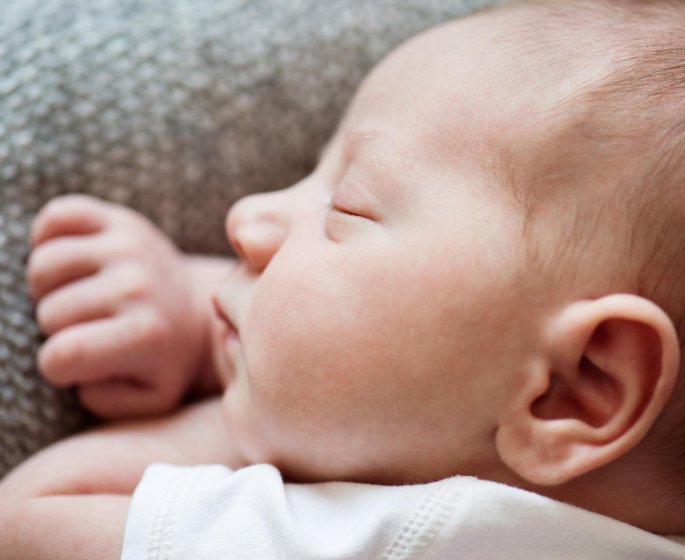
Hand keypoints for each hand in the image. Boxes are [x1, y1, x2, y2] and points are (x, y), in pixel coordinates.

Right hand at [26, 194, 207, 417]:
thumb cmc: (165, 358)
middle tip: (89, 329)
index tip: (82, 364)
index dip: (58, 367)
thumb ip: (108, 401)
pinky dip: (49, 238)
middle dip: (58, 329)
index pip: (60, 357)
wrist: (196, 310)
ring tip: (78, 299)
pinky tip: (73, 266)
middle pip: (49, 313)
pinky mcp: (122, 220)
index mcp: (146, 334)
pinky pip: (57, 216)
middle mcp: (138, 286)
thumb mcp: (149, 397)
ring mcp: (130, 246)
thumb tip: (81, 372)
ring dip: (49, 288)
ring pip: (43, 265)